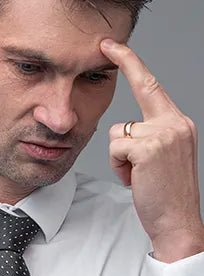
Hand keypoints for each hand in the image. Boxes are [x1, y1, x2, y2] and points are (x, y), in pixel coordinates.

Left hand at [101, 39, 203, 262]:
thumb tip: (126, 132)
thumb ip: (149, 137)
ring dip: (119, 157)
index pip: (153, 86)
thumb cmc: (163, 194)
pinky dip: (118, 167)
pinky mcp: (149, 148)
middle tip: (105, 45)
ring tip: (137, 174)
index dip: (133, 63)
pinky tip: (135, 179)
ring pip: (118, 132)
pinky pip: (115, 149)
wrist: (177, 221)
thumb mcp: (160, 158)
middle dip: (126, 66)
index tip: (113, 47)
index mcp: (178, 123)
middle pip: (141, 91)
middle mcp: (176, 122)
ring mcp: (164, 133)